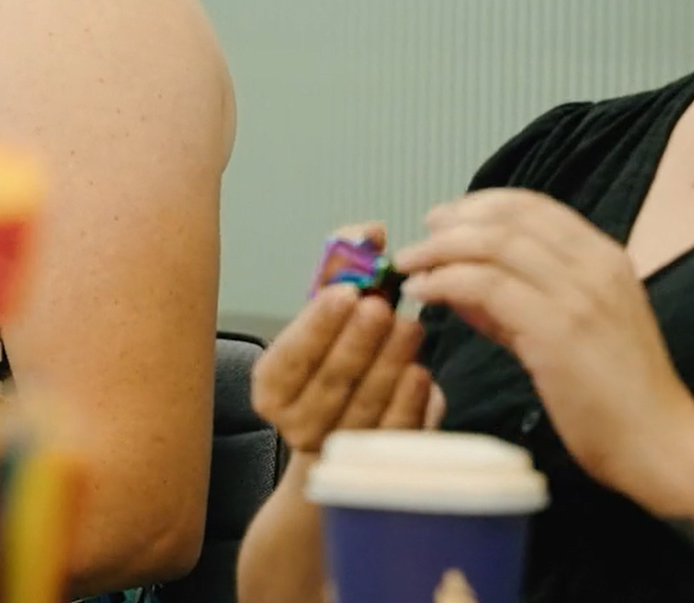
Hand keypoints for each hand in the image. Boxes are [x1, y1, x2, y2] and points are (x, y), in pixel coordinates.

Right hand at [252, 223, 438, 454]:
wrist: (346, 422)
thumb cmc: (335, 355)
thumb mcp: (329, 310)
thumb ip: (344, 265)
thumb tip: (369, 232)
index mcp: (272, 387)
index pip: (291, 356)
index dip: (318, 325)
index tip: (346, 293)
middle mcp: (297, 424)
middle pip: (330, 382)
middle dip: (358, 342)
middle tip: (382, 308)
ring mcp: (338, 449)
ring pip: (364, 406)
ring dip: (389, 364)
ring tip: (410, 327)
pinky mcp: (377, 460)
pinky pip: (394, 432)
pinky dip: (409, 402)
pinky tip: (421, 372)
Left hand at [393, 190, 693, 500]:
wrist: (663, 446)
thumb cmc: (618, 400)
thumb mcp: (571, 333)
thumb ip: (517, 305)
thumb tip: (458, 283)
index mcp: (605, 259)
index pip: (535, 208)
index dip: (482, 206)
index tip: (445, 218)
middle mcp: (595, 265)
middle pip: (509, 219)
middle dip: (454, 221)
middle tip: (418, 238)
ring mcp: (579, 294)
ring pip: (493, 245)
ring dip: (440, 249)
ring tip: (409, 265)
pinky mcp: (558, 329)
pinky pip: (487, 286)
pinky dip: (446, 282)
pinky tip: (423, 293)